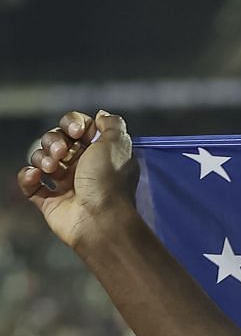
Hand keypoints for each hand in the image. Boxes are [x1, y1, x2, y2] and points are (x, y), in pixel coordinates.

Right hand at [16, 110, 140, 252]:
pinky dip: (27, 177)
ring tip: (52, 168)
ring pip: (40, 159)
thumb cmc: (109, 182)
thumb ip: (112, 125)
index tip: (76, 132)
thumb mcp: (117, 145)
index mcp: (99, 153)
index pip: (77, 127)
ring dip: (41, 158)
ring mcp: (65, 185)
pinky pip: (29, 183)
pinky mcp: (49, 201)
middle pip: (55, 140)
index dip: (72, 123)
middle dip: (53, 141)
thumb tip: (102, 115)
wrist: (101, 220)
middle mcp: (82, 167)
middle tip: (61, 153)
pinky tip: (35, 176)